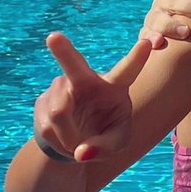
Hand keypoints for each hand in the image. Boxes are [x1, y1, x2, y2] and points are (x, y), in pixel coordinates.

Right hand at [33, 33, 150, 162]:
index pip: (127, 71)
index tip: (148, 42)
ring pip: (59, 112)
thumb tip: (81, 154)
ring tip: (78, 138)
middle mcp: (86, 80)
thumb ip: (106, 148)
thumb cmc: (105, 135)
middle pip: (74, 64)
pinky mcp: (42, 100)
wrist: (75, 140)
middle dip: (63, 51)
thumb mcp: (116, 144)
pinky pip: (48, 126)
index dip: (137, 58)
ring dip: (69, 135)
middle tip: (54, 37)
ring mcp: (61, 87)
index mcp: (115, 87)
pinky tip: (64, 137)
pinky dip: (59, 140)